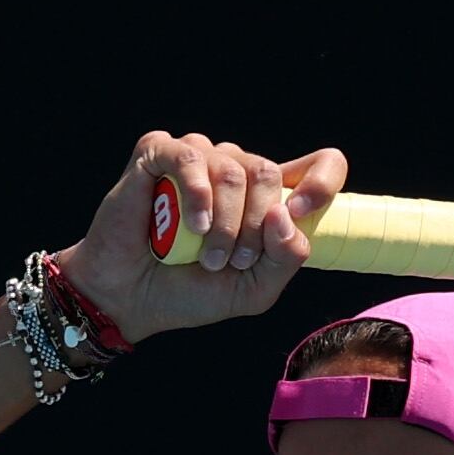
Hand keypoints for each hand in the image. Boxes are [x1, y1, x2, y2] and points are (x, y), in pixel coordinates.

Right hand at [50, 132, 348, 343]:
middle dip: (255, 225)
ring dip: (225, 222)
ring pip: (233, 167)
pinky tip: (192, 224)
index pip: (319, 164)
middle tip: (232, 261)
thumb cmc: (190, 292)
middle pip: (268, 171)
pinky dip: (197, 194)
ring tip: (207, 257)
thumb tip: (287, 217)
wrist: (130, 300)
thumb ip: (284, 259)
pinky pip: (190, 156)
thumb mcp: (253, 290)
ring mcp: (195, 159)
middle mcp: (232, 170)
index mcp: (263, 198)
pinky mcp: (157, 154)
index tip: (302, 213)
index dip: (323, 180)